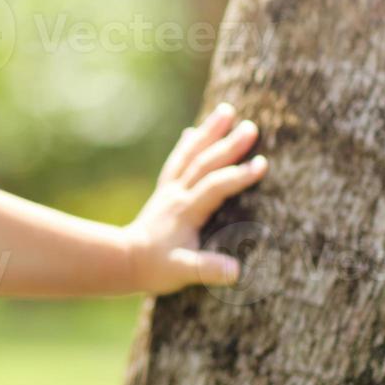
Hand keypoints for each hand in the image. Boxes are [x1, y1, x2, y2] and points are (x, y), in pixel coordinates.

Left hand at [124, 101, 268, 295]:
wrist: (123, 260)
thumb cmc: (155, 268)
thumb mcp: (183, 273)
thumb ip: (208, 269)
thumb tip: (235, 271)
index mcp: (186, 211)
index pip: (215, 187)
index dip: (238, 175)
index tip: (262, 163)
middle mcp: (177, 194)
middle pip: (204, 163)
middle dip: (228, 145)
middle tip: (251, 127)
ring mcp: (170, 190)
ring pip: (190, 155)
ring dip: (208, 133)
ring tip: (226, 111)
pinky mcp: (165, 192)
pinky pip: (176, 162)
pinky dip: (186, 146)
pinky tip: (192, 132)